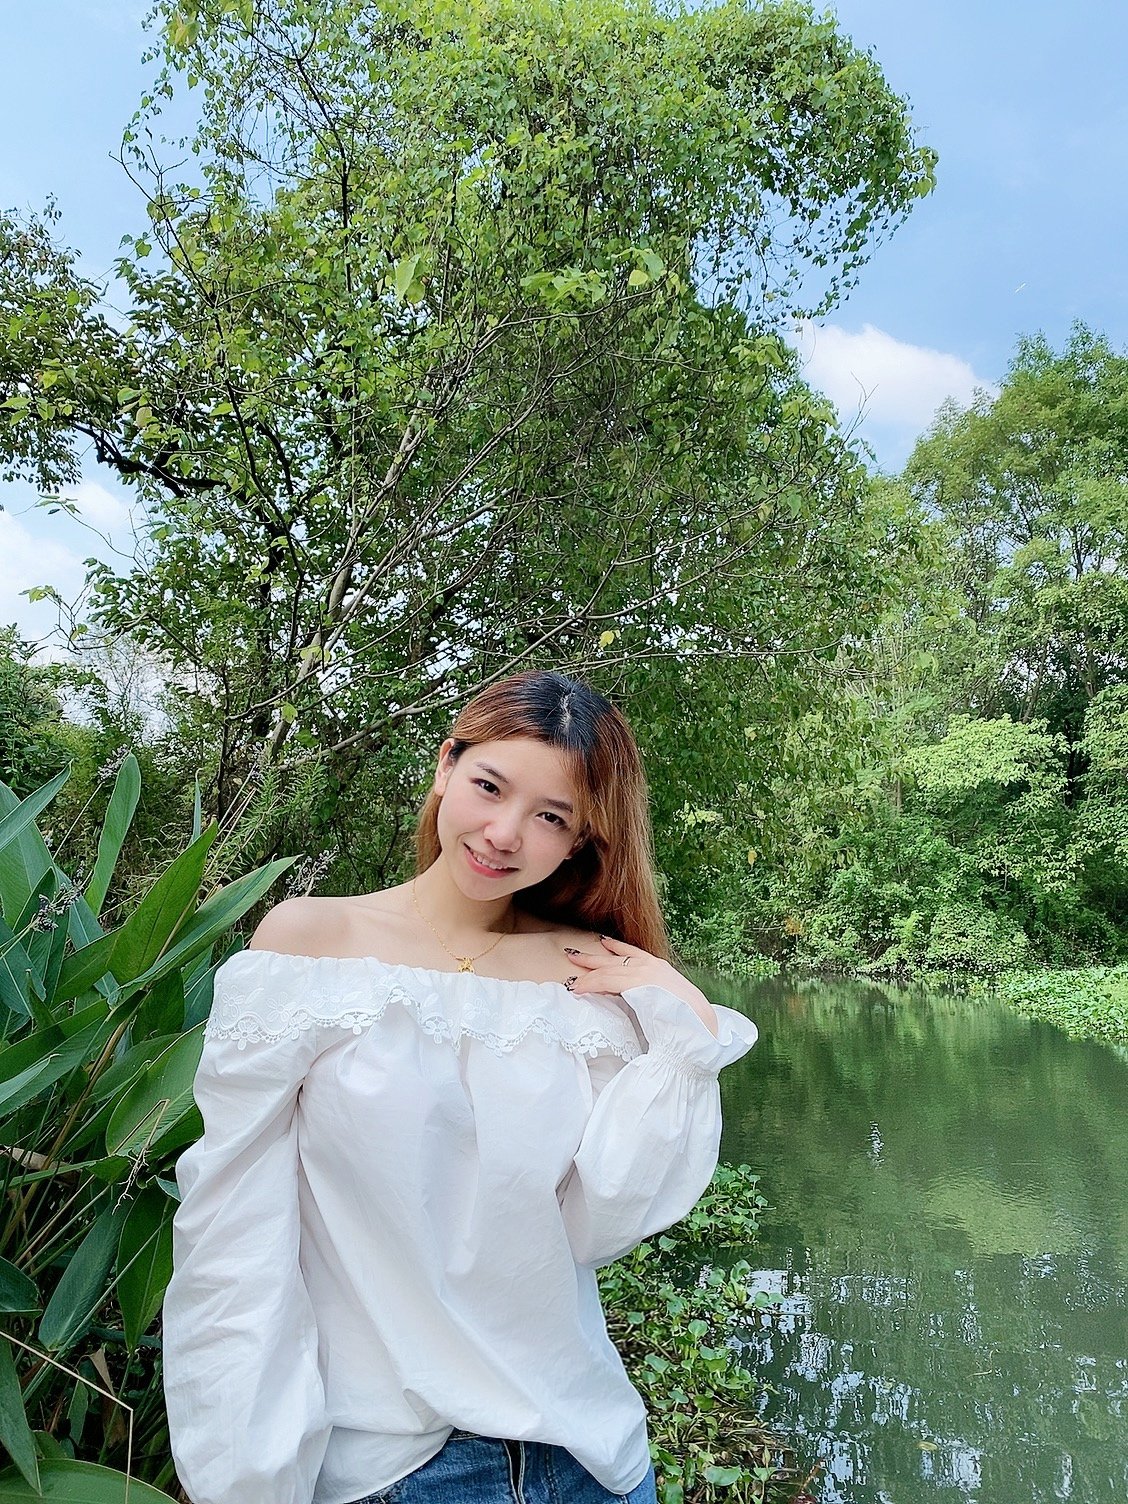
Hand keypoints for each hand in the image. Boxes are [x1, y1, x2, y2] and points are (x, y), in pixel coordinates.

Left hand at [562, 935, 717, 1035]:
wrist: (701, 1025)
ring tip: (570, 978)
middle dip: (591, 957)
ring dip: (586, 974)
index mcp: (659, 967)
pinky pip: (606, 981)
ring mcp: (644, 973)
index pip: (631, 954)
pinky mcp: (637, 984)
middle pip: (613, 959)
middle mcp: (651, 965)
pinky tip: (578, 987)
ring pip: (607, 970)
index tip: (601, 944)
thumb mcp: (666, 1000)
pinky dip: (590, 984)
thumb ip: (650, 995)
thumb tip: (636, 999)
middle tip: (572, 953)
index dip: (614, 949)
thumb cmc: (687, 1018)